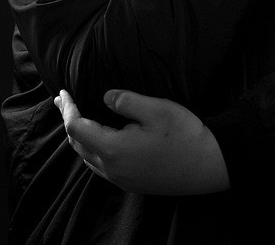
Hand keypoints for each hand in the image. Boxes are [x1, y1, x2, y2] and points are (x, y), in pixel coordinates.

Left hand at [55, 88, 229, 194]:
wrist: (210, 165)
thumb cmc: (185, 135)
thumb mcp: (157, 109)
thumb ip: (126, 101)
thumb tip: (105, 98)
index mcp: (114, 149)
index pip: (76, 128)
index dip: (67, 109)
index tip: (64, 92)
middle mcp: (112, 168)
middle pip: (78, 144)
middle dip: (68, 120)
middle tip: (63, 101)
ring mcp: (121, 179)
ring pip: (88, 157)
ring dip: (79, 136)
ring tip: (77, 117)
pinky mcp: (131, 183)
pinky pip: (100, 166)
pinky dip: (91, 149)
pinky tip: (98, 139)